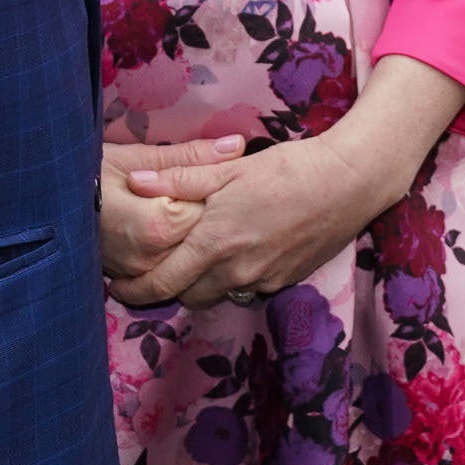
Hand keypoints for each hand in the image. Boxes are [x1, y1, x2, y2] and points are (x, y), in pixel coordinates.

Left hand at [124, 64, 464, 305]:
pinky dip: (230, 280)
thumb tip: (134, 182)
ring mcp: (262, 280)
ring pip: (214, 296)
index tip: (115, 284)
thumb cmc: (288, 168)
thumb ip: (180, 179)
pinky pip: (244, 290)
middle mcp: (236, 270)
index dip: (132, 290)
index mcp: (215, 242)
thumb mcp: (230, 167)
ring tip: (189, 261)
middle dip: (162, 289)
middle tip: (147, 273)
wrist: (350, 183)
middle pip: (183, 297)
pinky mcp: (284, 282)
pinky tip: (233, 254)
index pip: (160, 284)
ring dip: (197, 285)